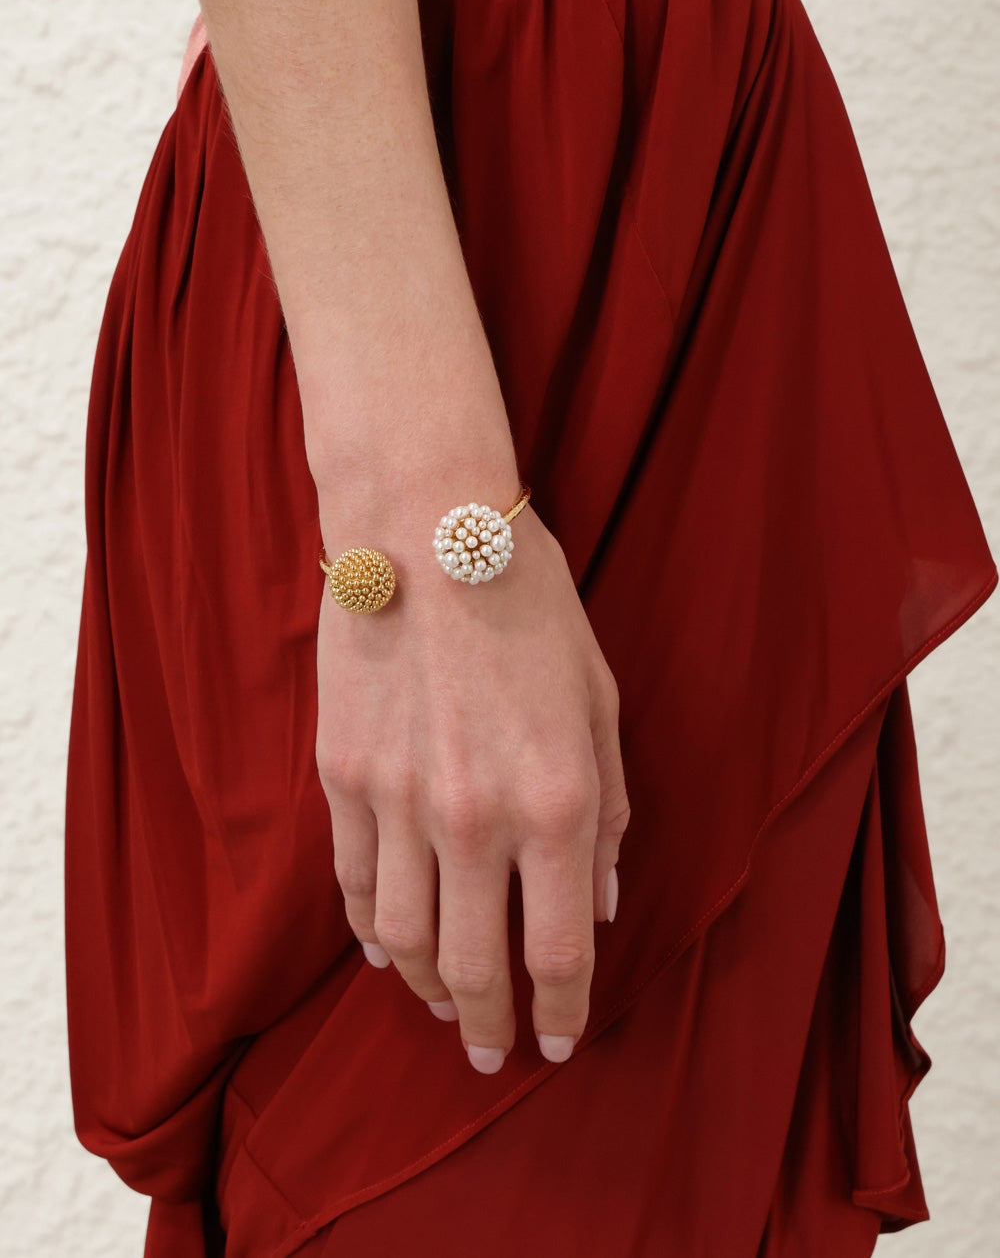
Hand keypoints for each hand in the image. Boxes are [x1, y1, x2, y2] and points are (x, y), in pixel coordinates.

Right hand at [315, 501, 630, 1072]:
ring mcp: (397, 801)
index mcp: (556, 801)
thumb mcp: (601, 703)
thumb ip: (609, 812)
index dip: (561, 1012)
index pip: (559, 951)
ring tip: (445, 1007)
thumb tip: (602, 902)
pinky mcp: (342, 776)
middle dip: (490, 1026)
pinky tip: (387, 949)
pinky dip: (370, 931)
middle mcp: (474, 817)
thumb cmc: (531, 606)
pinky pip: (353, 883)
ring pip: (403, 941)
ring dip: (426, 990)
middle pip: (475, 967)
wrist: (425, 529)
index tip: (558, 1041)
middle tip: (494, 1053)